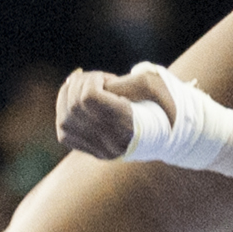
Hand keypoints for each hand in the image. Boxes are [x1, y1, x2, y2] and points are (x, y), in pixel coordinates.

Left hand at [55, 64, 176, 157]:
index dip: (92, 80)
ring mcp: (100, 150)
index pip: (89, 97)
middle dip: (80, 85)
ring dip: (70, 98)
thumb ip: (118, 81)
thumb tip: (82, 84)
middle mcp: (112, 142)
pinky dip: (65, 113)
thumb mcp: (149, 83)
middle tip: (98, 82)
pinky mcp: (93, 152)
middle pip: (74, 106)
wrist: (168, 134)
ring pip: (64, 121)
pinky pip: (64, 133)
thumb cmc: (160, 104)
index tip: (107, 79)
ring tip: (87, 90)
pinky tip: (78, 102)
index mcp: (129, 124)